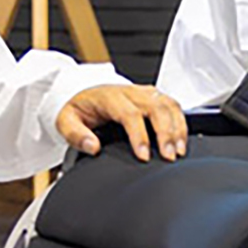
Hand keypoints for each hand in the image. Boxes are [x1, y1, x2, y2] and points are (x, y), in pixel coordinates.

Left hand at [56, 84, 187, 161]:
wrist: (82, 91)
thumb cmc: (77, 107)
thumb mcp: (65, 121)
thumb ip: (76, 135)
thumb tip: (93, 147)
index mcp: (109, 97)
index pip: (130, 114)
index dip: (139, 135)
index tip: (144, 155)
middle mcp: (130, 92)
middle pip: (155, 107)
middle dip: (166, 133)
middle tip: (169, 156)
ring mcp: (143, 92)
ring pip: (168, 104)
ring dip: (177, 128)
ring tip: (179, 150)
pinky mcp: (152, 96)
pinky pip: (172, 104)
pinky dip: (180, 121)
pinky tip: (182, 139)